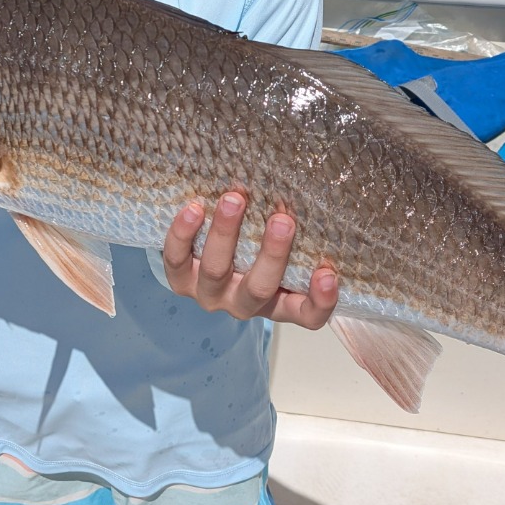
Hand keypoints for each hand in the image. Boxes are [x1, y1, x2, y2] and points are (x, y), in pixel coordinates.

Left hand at [162, 193, 338, 328]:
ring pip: (216, 271)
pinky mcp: (180, 280)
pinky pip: (176, 260)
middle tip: (282, 220)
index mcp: (278, 302)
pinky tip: (194, 208)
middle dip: (272, 254)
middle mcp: (243, 304)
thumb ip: (299, 233)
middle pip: (259, 288)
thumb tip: (320, 190)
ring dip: (225, 233)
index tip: (328, 274)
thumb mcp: (281, 248)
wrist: (201, 254)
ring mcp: (209, 294)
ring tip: (234, 199)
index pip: (307, 314)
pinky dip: (182, 234)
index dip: (320, 301)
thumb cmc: (254, 246)